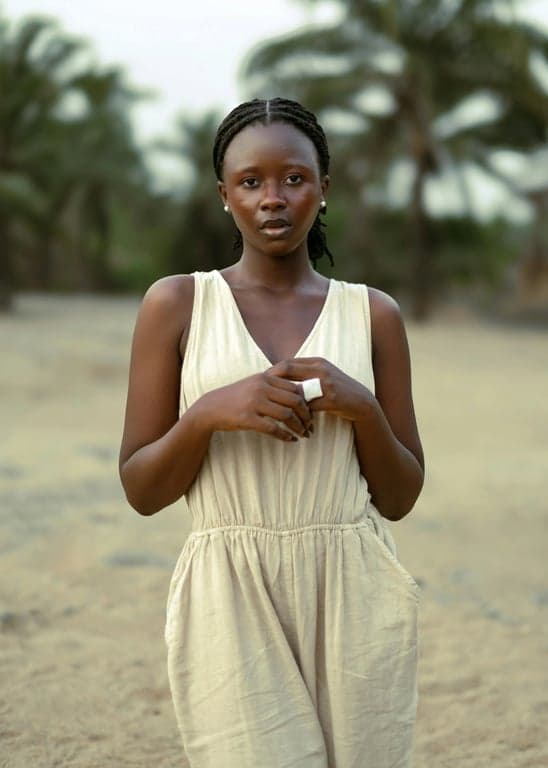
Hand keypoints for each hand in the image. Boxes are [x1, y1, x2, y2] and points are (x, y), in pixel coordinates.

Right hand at [199, 371, 313, 441]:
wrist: (211, 408)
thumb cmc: (236, 397)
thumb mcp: (254, 384)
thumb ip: (274, 385)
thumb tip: (300, 392)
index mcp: (265, 377)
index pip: (295, 388)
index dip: (307, 402)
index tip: (311, 413)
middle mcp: (261, 387)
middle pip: (295, 401)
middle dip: (307, 416)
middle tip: (311, 426)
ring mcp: (254, 403)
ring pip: (287, 415)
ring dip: (299, 427)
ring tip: (303, 434)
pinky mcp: (248, 418)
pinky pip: (273, 429)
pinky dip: (285, 436)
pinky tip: (290, 440)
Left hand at [268, 357, 374, 421]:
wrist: (361, 402)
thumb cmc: (338, 389)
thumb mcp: (322, 375)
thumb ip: (305, 372)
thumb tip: (281, 374)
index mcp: (316, 362)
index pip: (287, 363)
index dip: (272, 372)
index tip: (261, 383)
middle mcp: (320, 369)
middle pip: (287, 370)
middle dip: (271, 382)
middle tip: (261, 394)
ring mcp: (326, 383)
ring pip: (296, 390)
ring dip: (283, 400)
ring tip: (272, 408)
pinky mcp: (331, 398)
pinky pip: (308, 406)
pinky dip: (298, 414)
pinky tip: (291, 421)